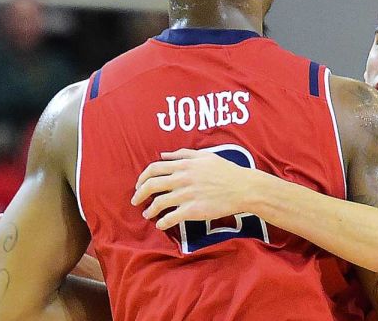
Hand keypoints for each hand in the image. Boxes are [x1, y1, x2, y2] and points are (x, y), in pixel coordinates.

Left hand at [132, 149, 263, 229]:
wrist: (243, 188)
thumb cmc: (226, 171)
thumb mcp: (205, 156)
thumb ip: (183, 153)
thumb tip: (163, 154)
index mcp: (184, 164)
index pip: (154, 169)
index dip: (142, 177)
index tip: (139, 185)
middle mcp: (182, 178)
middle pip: (151, 185)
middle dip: (139, 194)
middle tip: (135, 201)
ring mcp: (187, 195)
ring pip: (159, 203)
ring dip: (149, 210)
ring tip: (147, 214)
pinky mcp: (193, 210)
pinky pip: (171, 217)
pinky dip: (162, 222)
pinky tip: (160, 224)